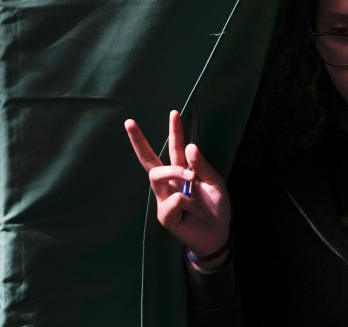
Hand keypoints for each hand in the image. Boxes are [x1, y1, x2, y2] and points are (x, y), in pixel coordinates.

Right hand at [124, 110, 230, 263]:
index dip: (174, 130)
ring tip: (191, 178)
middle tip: (129, 122)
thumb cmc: (216, 207)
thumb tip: (189, 145)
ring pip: (157, 176)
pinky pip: (172, 201)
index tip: (174, 112)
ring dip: (175, 173)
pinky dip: (187, 202)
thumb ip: (202, 165)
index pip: (175, 148)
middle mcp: (170, 182)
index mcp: (183, 171)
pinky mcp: (164, 215)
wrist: (218, 235)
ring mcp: (164, 198)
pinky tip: (193, 210)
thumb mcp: (215, 182)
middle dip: (138, 141)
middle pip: (148, 159)